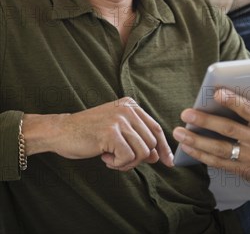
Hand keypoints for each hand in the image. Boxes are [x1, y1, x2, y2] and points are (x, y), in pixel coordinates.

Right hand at [23, 98, 173, 171]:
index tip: (167, 162)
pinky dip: (118, 164)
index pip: (156, 128)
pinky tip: (104, 157)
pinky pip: (128, 157)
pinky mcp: (111, 133)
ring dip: (127, 162)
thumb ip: (137, 140)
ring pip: (142, 152)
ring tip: (111, 157)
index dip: (163, 147)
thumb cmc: (89, 133)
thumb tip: (158, 156)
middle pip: (150, 143)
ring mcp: (119, 120)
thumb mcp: (117, 132)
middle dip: (138, 158)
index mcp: (131, 106)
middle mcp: (128, 109)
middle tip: (119, 159)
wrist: (62, 131)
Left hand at [173, 73, 249, 181]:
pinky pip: (219, 163)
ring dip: (197, 142)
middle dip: (206, 121)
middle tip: (186, 113)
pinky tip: (187, 147)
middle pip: (229, 130)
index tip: (216, 93)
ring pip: (220, 149)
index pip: (249, 110)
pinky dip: (201, 156)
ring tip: (179, 131)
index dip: (233, 101)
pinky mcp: (242, 170)